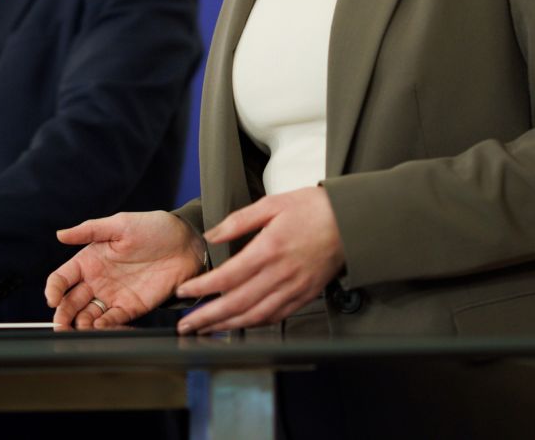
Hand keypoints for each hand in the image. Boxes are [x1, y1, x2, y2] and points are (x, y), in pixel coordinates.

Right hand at [46, 211, 201, 329]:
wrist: (186, 243)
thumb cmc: (152, 228)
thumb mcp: (119, 224)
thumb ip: (89, 230)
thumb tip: (60, 234)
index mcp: (89, 260)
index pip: (62, 279)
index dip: (53, 290)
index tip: (52, 299)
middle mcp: (98, 281)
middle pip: (71, 303)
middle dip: (62, 316)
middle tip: (60, 325)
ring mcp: (113, 296)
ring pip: (88, 317)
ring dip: (81, 325)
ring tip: (80, 330)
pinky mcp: (132, 308)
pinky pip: (112, 322)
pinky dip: (104, 328)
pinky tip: (100, 328)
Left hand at [175, 187, 344, 333]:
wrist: (351, 222)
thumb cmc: (311, 209)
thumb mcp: (271, 204)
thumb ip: (238, 221)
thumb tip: (211, 236)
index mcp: (268, 249)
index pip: (227, 276)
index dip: (203, 287)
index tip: (184, 292)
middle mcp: (280, 274)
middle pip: (237, 303)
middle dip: (208, 317)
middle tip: (186, 325)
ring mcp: (294, 289)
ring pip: (255, 316)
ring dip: (228, 326)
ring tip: (206, 330)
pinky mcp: (305, 296)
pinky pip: (276, 317)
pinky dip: (255, 324)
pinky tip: (240, 325)